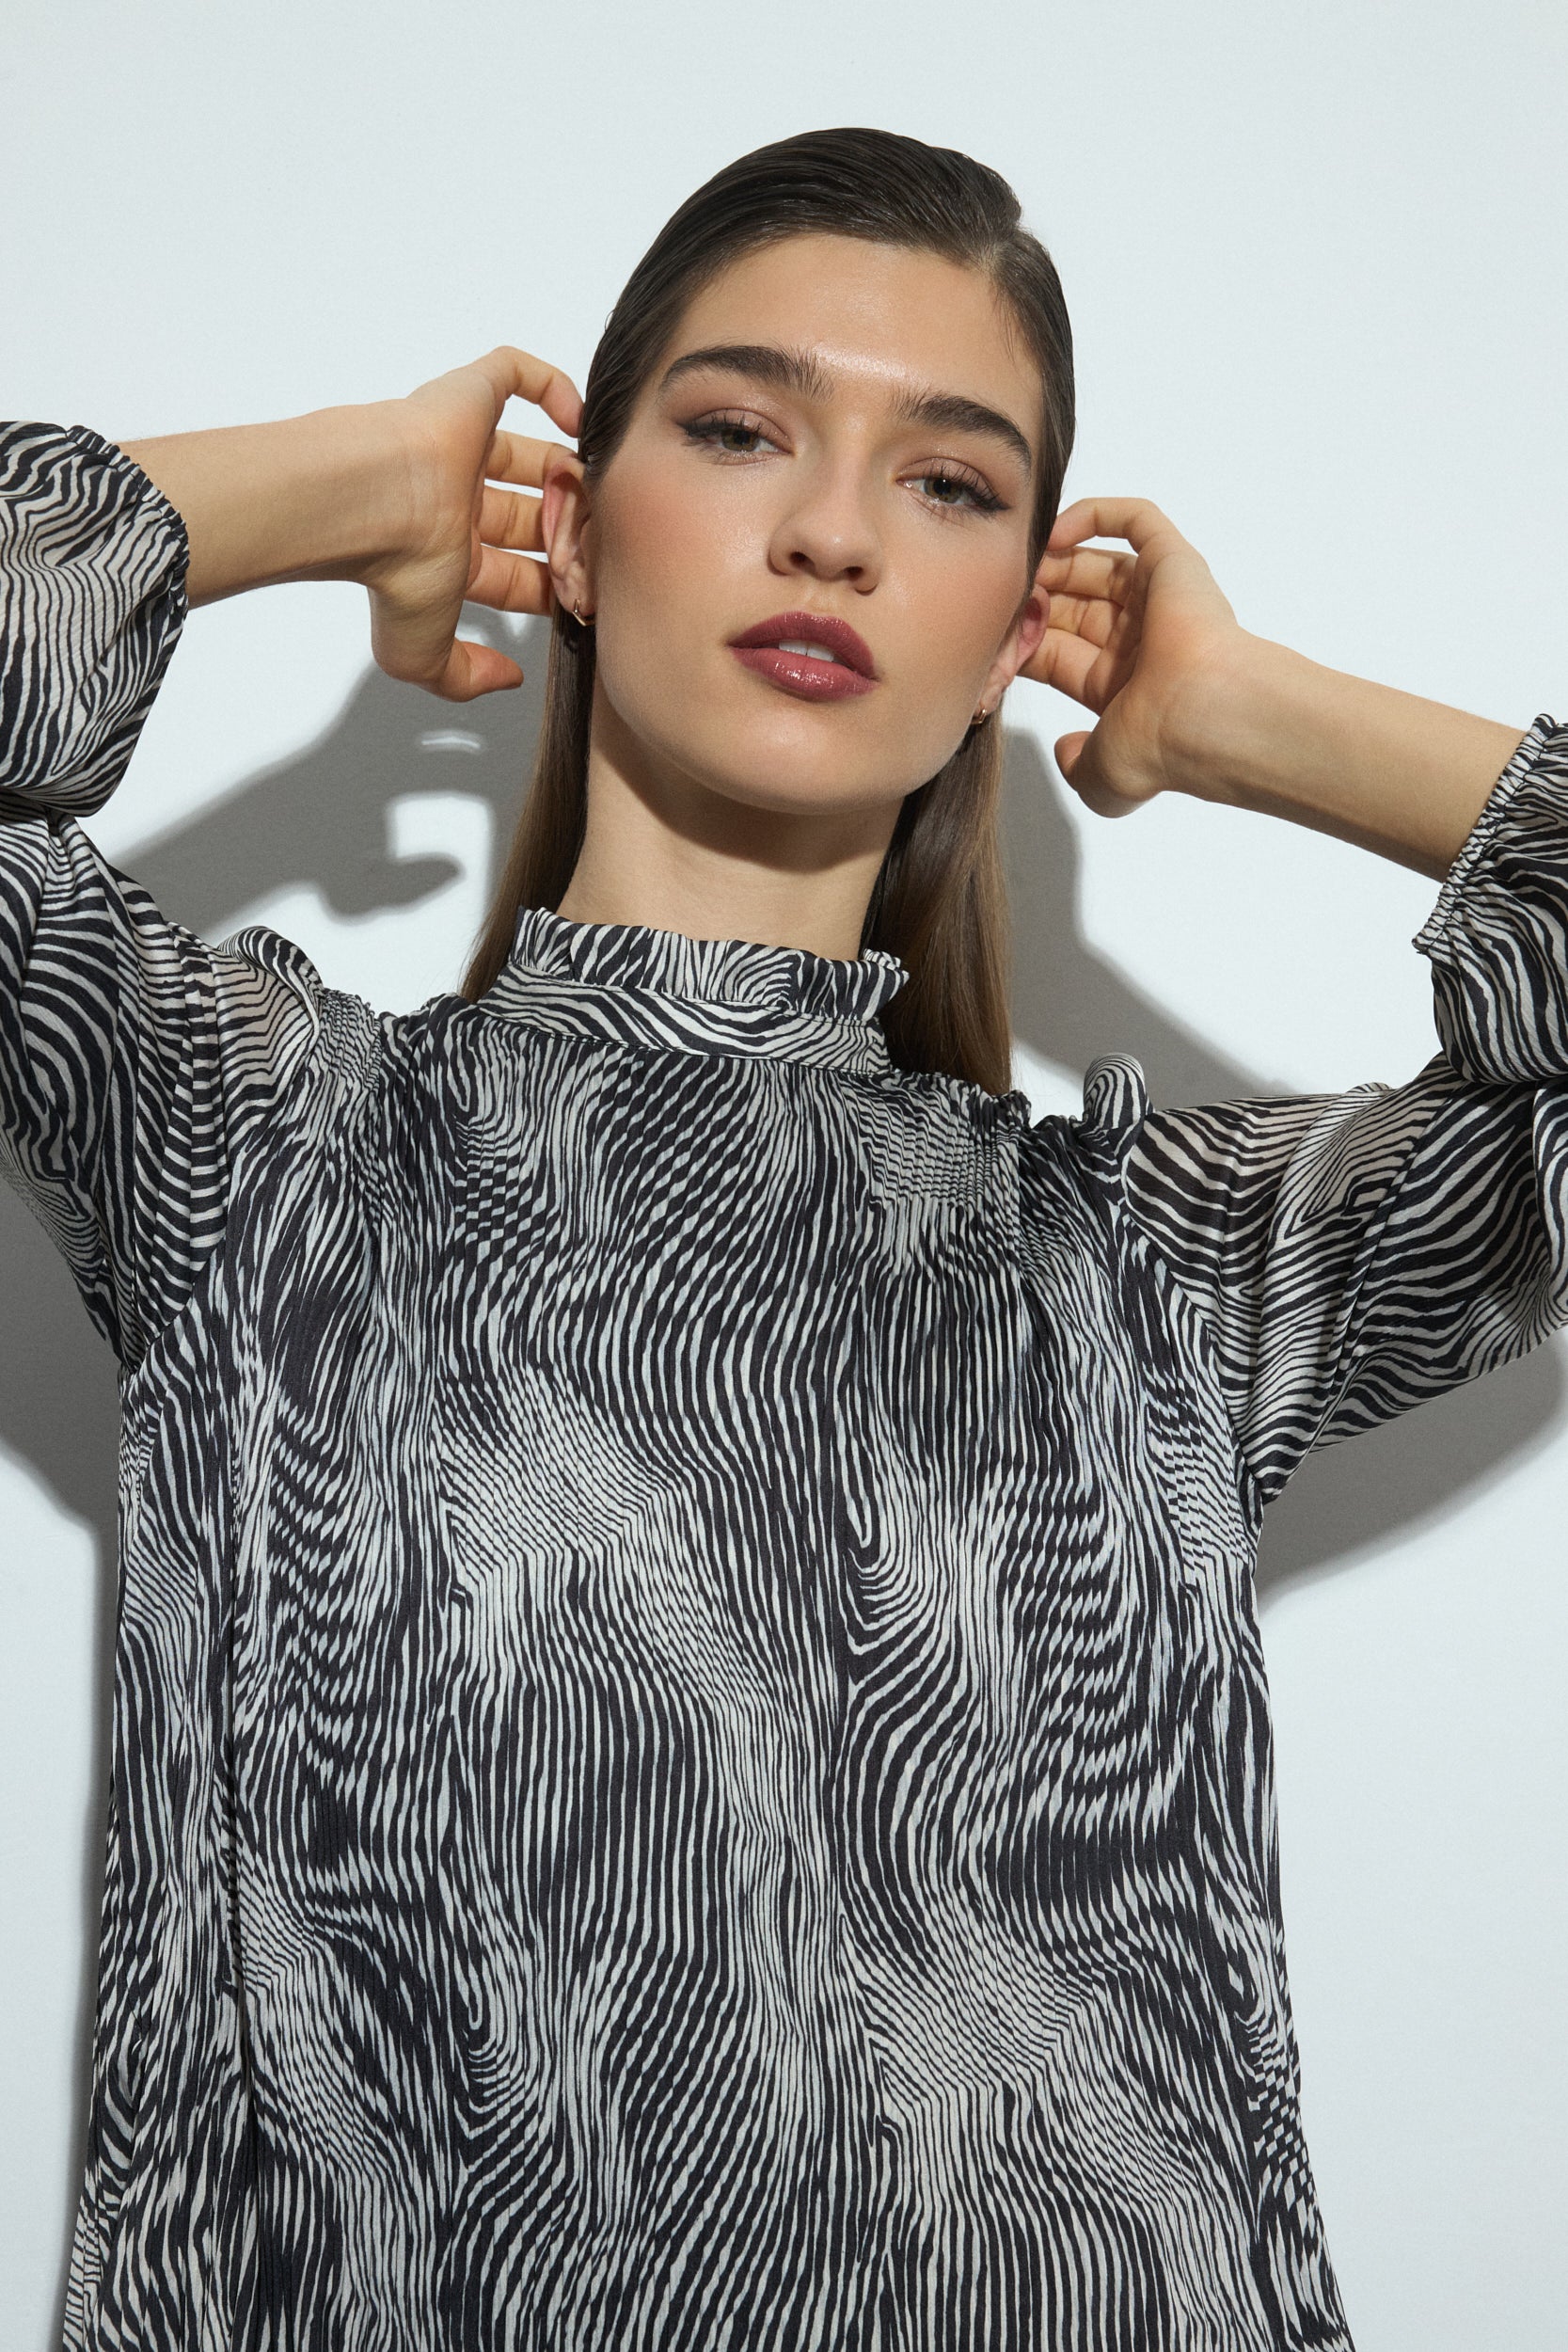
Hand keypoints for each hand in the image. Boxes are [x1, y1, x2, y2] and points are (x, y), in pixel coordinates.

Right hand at [364, 347, 582, 702]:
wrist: (372, 503)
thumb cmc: (392, 570)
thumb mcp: (421, 655)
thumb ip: (463, 677)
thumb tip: (507, 677)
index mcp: (444, 554)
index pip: (513, 570)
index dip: (551, 582)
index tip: (585, 592)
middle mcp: (451, 500)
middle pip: (526, 515)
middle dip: (565, 532)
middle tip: (600, 542)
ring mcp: (458, 447)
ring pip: (528, 454)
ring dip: (567, 473)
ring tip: (598, 488)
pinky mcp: (465, 397)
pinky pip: (514, 374)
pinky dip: (552, 388)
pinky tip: (578, 418)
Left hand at [1022, 497, 1246, 814]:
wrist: (1205, 719)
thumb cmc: (1158, 747)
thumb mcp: (1100, 777)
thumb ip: (1077, 767)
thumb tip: (1067, 751)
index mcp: (1120, 687)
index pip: (1057, 652)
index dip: (1021, 641)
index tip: (988, 637)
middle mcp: (1139, 642)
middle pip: (1071, 606)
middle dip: (1032, 599)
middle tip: (995, 592)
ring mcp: (1159, 600)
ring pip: (1095, 565)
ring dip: (1052, 559)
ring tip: (1018, 561)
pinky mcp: (1175, 564)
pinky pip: (1136, 522)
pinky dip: (1094, 516)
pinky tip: (1054, 531)